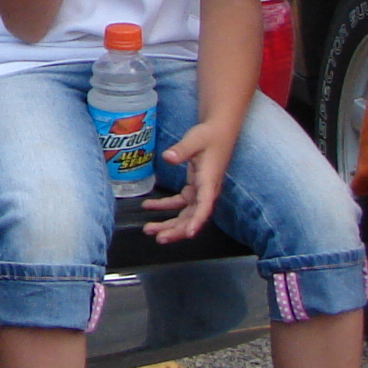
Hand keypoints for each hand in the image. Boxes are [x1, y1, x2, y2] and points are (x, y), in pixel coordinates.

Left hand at [145, 120, 233, 241]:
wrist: (218, 130)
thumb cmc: (209, 135)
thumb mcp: (195, 140)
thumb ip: (181, 149)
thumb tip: (167, 156)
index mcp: (209, 182)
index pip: (205, 206)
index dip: (197, 221)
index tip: (188, 234)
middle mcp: (206, 191)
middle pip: (193, 217)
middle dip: (177, 230)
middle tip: (159, 237)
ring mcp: (200, 191)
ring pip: (185, 214)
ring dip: (168, 223)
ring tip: (149, 229)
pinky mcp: (194, 188)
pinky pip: (179, 203)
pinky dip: (164, 206)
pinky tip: (148, 206)